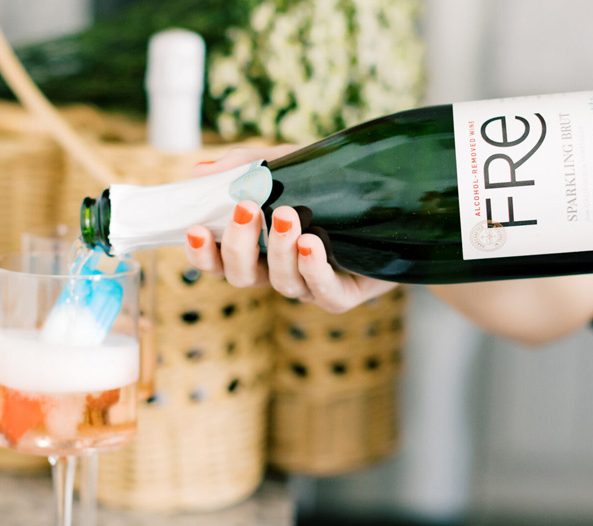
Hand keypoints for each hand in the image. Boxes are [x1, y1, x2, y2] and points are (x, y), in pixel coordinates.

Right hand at [183, 146, 398, 312]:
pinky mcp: (343, 294)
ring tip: (286, 214)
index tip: (194, 227)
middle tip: (245, 209)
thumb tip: (200, 170)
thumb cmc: (333, 185)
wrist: (398, 202)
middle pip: (243, 277)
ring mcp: (310, 286)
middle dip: (238, 246)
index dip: (202, 253)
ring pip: (282, 283)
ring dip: (279, 250)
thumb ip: (248, 166)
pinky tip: (311, 243)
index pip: (219, 261)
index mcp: (259, 249)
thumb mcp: (290, 165)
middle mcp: (279, 272)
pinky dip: (314, 270)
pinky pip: (323, 293)